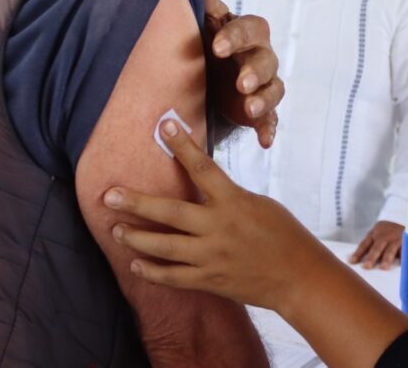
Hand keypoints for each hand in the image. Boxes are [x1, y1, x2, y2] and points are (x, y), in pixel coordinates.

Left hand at [104, 119, 334, 313]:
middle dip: (136, 202)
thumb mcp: (260, 205)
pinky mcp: (210, 280)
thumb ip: (228, 197)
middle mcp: (218, 228)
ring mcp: (212, 256)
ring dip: (136, 238)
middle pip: (170, 212)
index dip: (182, 145)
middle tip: (109, 195)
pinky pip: (173, 277)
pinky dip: (152, 272)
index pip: (203, 168)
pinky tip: (136, 265)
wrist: (299, 277)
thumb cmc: (284, 234)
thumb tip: (202, 190)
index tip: (164, 126)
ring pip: (164, 247)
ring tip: (115, 229)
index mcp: (234, 202)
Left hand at [199, 0, 283, 146]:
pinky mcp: (261, 111)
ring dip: (265, 100)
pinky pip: (272, 120)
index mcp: (245, 34)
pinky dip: (269, 129)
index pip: (251, 28)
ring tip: (251, 110)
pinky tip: (265, 142)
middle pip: (267, 59)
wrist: (211, 79)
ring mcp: (262, 86)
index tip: (216, 47)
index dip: (236, 37)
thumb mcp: (205, 22)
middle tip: (242, 83)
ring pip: (274, 89)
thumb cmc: (210, 45)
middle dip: (256, 71)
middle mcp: (259, 57)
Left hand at [349, 221, 404, 269]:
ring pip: (390, 249)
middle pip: (377, 247)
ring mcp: (395, 239)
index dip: (358, 253)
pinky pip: (404, 251)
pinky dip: (403, 258)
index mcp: (374, 234)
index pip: (364, 244)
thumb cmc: (386, 232)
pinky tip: (401, 266)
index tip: (352, 262)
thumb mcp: (376, 234)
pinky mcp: (406, 242)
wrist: (402, 219)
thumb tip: (355, 261)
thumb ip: (369, 246)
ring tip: (383, 267)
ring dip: (387, 258)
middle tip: (367, 266)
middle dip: (372, 257)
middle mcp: (384, 236)